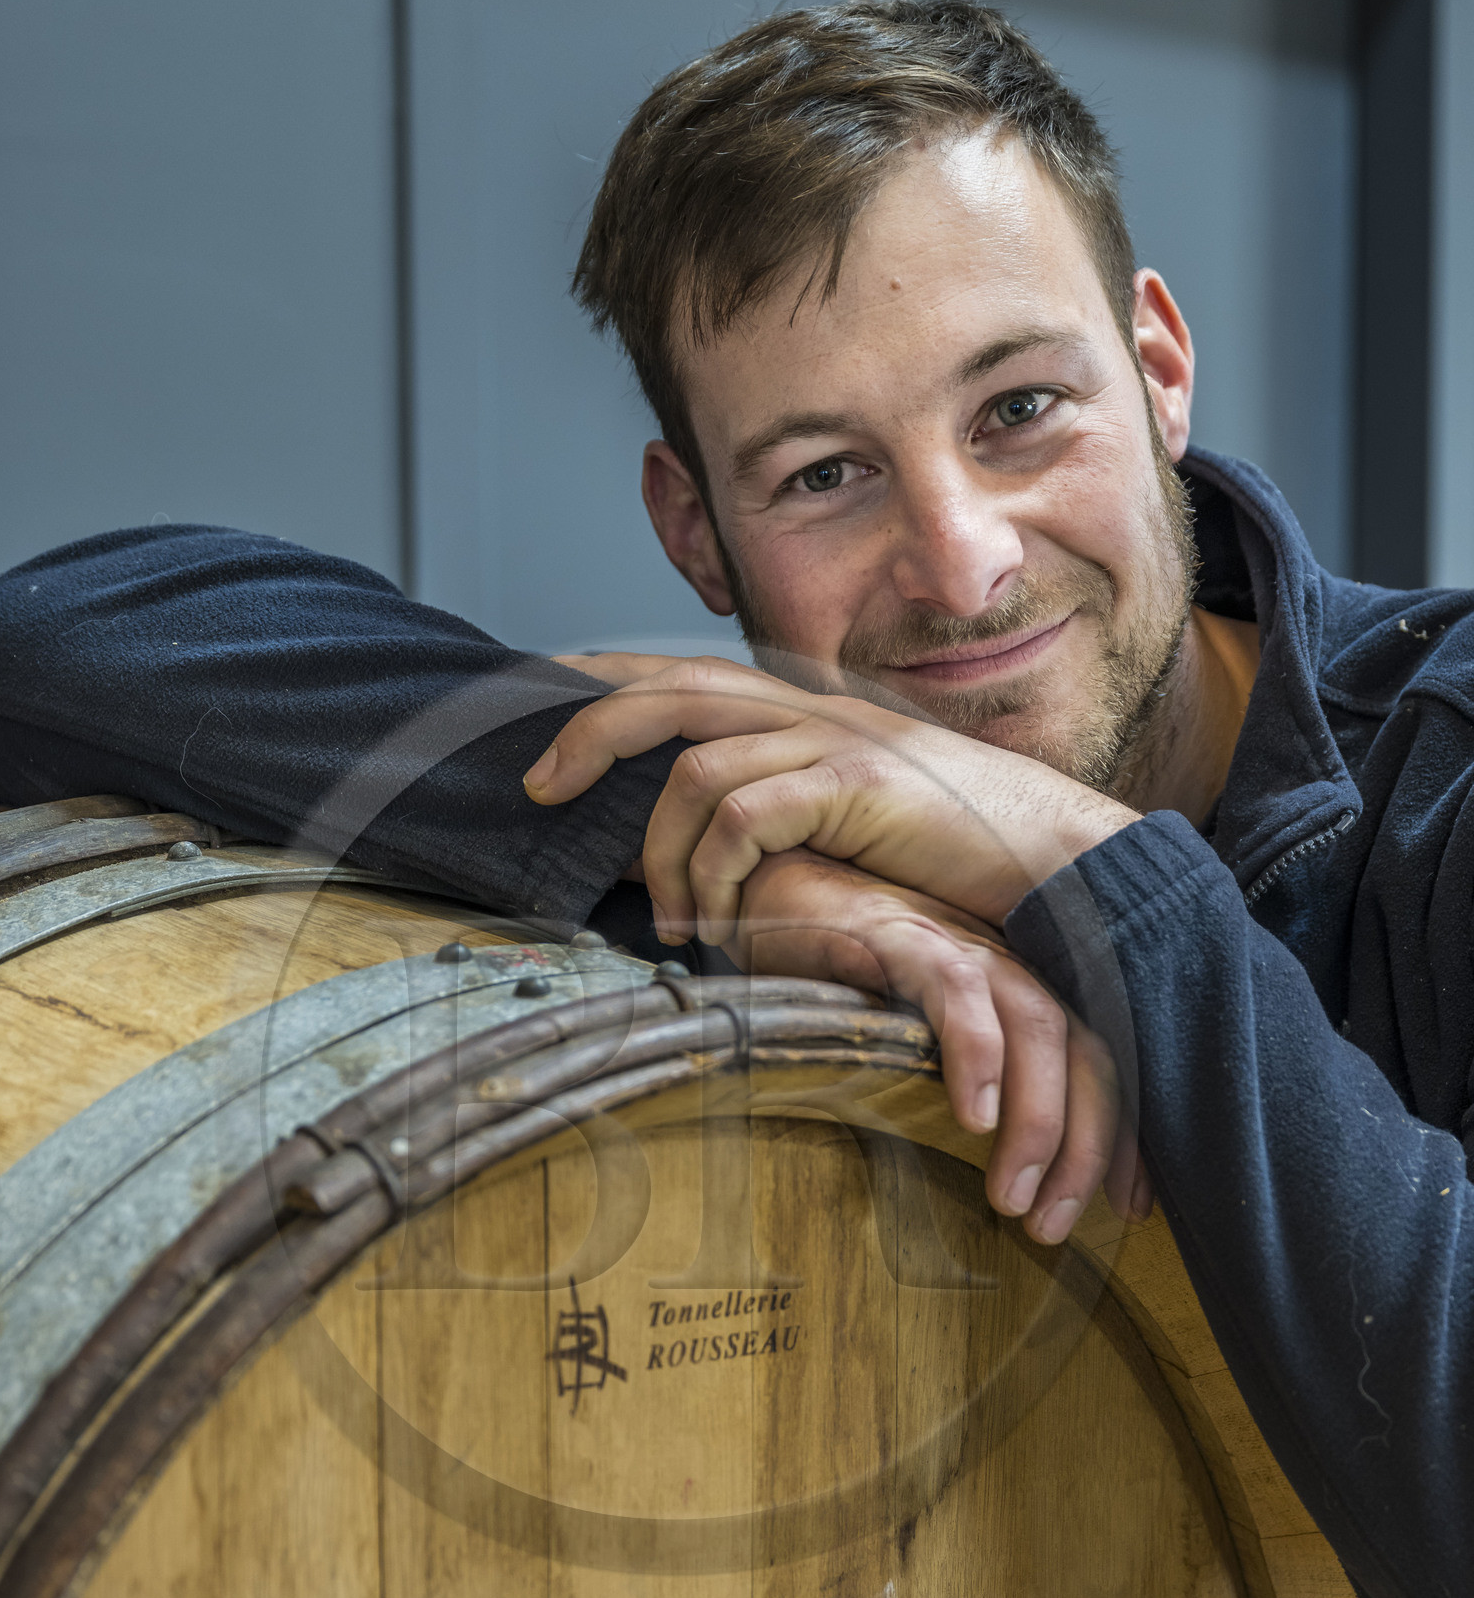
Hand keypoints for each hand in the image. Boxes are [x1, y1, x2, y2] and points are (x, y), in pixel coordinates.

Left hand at [527, 654, 1134, 939]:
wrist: (1061, 860)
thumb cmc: (960, 858)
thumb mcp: (860, 826)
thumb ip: (792, 820)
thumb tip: (718, 854)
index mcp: (806, 713)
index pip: (685, 672)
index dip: (606, 681)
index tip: (544, 718)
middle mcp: (813, 710)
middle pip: (669, 689)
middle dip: (586, 731)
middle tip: (535, 788)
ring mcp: (837, 742)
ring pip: (695, 768)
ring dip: (661, 852)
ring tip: (671, 923)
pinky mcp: (861, 786)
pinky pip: (747, 817)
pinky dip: (716, 873)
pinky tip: (724, 925)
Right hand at [732, 850, 1151, 1239]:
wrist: (765, 894)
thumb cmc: (834, 982)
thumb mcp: (906, 1046)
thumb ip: (948, 1092)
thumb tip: (980, 1181)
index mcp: (1015, 995)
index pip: (1099, 1064)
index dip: (1122, 1138)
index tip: (1129, 1210)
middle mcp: (1004, 967)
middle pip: (1085, 1053)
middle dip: (1086, 1148)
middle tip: (1055, 1225)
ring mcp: (959, 947)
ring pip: (1038, 1027)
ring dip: (1037, 1121)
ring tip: (1012, 1198)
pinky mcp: (904, 935)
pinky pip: (958, 991)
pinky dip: (976, 1054)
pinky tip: (973, 1119)